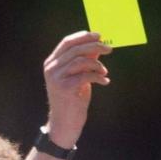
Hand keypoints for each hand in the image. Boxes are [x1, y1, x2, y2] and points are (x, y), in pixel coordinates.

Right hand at [42, 31, 111, 146]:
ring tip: (104, 71)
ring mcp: (56, 78)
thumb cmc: (72, 100)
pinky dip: (98, 76)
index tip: (99, 35)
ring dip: (97, 64)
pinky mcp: (64, 88)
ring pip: (81, 60)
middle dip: (94, 46)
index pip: (67, 42)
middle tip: (109, 49)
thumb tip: (98, 46)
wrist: (65, 124)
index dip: (83, 36)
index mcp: (52, 63)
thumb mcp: (79, 77)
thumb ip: (85, 61)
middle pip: (75, 49)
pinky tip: (104, 81)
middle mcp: (51, 68)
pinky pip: (85, 75)